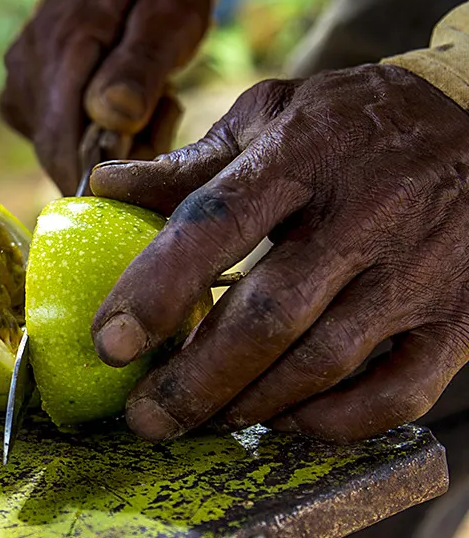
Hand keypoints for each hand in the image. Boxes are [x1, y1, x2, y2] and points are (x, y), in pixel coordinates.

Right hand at [0, 0, 211, 193]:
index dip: (102, 174)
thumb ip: (141, 64)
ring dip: (101, 144)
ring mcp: (15, 82)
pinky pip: (47, 136)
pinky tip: (111, 105)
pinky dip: (84, 134)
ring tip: (143, 101)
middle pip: (58, 152)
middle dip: (111, 158)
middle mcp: (26, 69)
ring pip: (54, 148)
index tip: (150, 164)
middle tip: (160, 116)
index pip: (63, 144)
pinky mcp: (16, 95)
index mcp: (63, 47)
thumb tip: (111, 119)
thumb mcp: (171, 12)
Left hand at [89, 64, 468, 442]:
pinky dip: (332, 422)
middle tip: (144, 416)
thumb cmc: (353, 125)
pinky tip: (285, 418)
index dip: (157, 288)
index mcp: (303, 155)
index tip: (109, 343)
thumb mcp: (273, 116)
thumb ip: (192, 164)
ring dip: (251, 404)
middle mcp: (366, 215)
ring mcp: (420, 271)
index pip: (217, 222)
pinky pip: (397, 395)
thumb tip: (104, 186)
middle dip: (194, 380)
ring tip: (201, 417)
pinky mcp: (462, 317)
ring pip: (324, 363)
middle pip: (269, 315)